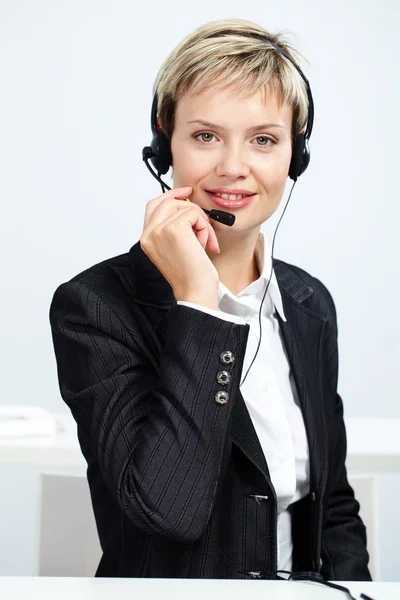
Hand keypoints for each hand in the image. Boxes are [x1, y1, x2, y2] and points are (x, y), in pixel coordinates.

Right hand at [140, 186, 219, 306]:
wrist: (195, 291)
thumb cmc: (191, 275)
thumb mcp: (177, 247)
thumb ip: (174, 226)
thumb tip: (187, 203)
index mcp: (147, 238)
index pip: (153, 205)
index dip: (171, 195)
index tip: (187, 193)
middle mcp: (149, 234)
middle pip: (168, 201)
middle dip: (191, 208)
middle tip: (204, 223)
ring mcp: (159, 230)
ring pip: (185, 207)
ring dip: (201, 223)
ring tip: (204, 243)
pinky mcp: (174, 229)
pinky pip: (194, 213)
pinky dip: (204, 227)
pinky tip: (204, 245)